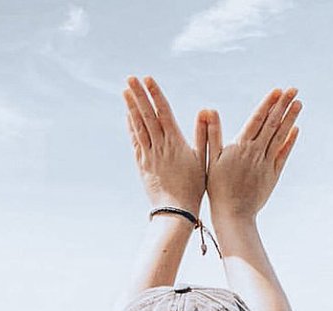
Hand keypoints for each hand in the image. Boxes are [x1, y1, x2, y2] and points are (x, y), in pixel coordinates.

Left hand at [123, 75, 206, 214]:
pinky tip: (128, 116)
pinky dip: (132, 127)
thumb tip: (206, 111)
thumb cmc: (194, 187)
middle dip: (138, 94)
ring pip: (138, 126)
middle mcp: (159, 146)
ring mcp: (149, 155)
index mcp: (175, 142)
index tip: (148, 79)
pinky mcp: (143, 164)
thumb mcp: (203, 160)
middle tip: (130, 77)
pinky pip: (136, 141)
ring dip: (131, 107)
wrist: (176, 211)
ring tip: (125, 90)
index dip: (155, 94)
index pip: (163, 112)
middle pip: (147, 115)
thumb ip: (203, 134)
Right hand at [203, 86, 301, 220]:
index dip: (268, 103)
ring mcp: (266, 163)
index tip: (278, 90)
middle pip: (272, 124)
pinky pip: (283, 155)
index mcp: (241, 146)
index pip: (257, 119)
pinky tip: (295, 130)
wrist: (233, 214)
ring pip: (280, 137)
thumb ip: (211, 133)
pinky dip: (290, 141)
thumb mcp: (210, 159)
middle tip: (294, 89)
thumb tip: (207, 110)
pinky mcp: (273, 175)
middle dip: (283, 105)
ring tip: (299, 103)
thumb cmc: (217, 188)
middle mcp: (256, 152)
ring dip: (290, 119)